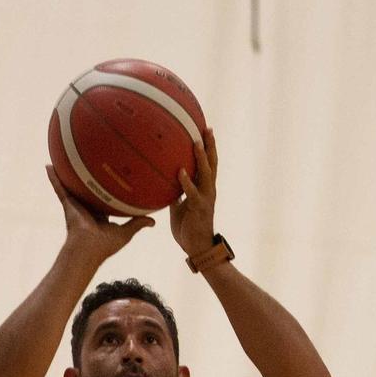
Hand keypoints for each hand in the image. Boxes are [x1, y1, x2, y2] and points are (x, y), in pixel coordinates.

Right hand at [48, 165, 153, 262]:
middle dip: (85, 179)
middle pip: (85, 189)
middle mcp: (86, 208)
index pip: (102, 199)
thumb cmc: (106, 245)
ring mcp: (76, 205)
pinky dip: (53, 178)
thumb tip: (153, 221)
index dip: (105, 190)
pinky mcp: (68, 204)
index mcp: (99, 215)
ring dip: (66, 173)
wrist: (88, 250)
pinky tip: (48, 166)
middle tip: (87, 162)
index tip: (108, 179)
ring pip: (71, 186)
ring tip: (63, 157)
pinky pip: (59, 188)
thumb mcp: (125, 232)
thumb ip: (137, 223)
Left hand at [170, 127, 219, 259]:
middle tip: (207, 127)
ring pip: (206, 173)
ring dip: (201, 157)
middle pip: (212, 163)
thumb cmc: (188, 227)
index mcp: (204, 188)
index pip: (207, 163)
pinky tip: (180, 171)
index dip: (207, 148)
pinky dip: (186, 181)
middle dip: (210, 145)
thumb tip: (163, 182)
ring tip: (197, 142)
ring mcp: (205, 198)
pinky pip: (192, 192)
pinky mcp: (199, 208)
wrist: (197, 248)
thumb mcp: (179, 207)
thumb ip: (175, 193)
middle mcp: (208, 190)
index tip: (204, 130)